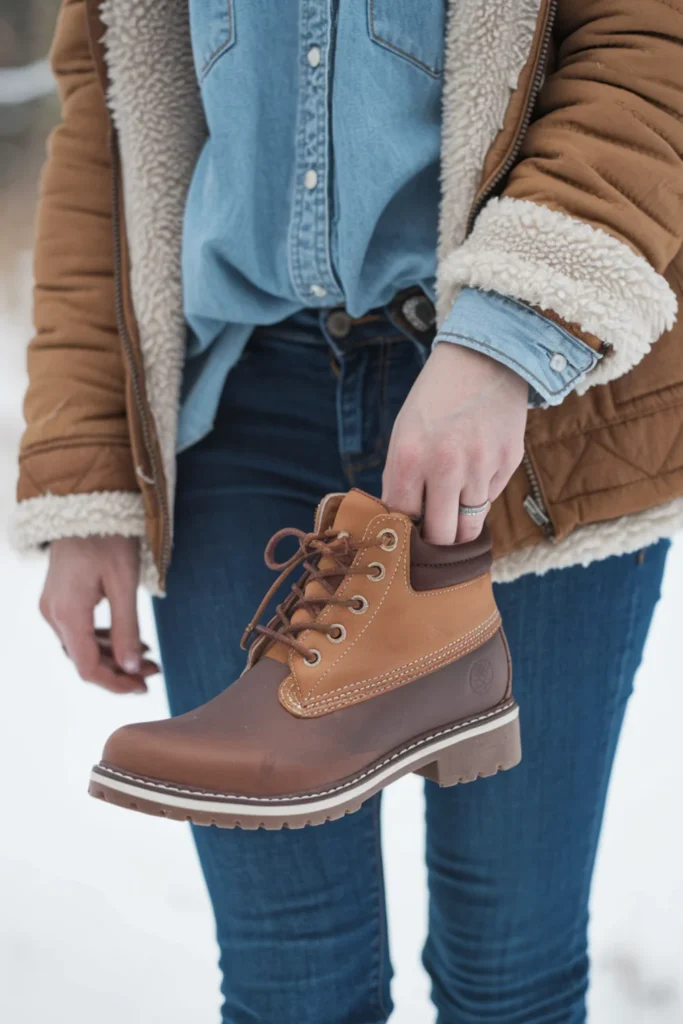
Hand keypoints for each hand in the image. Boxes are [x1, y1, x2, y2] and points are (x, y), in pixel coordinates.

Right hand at [40, 536, 158, 693]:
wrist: (85, 507)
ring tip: (147, 659)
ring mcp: (53, 607)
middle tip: (154, 672)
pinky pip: (78, 631)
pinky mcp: (58, 600)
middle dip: (119, 671)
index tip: (143, 687)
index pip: (88, 667)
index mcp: (68, 613)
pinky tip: (128, 641)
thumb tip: (133, 668)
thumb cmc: (108, 539)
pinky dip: (102, 640)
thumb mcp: (124, 583)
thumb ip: (127, 628)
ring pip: (81, 647)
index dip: (116, 683)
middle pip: (84, 660)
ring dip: (113, 657)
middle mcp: (53, 614)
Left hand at [382, 342, 527, 543]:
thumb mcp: (404, 434)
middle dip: (435, 541)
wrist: (484, 360)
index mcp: (410, 456)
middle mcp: (446, 465)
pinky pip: (490, 500)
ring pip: (471, 527)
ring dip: (460, 524)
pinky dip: (479, 497)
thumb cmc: (435, 401)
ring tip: (452, 509)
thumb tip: (402, 525)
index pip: (403, 519)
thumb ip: (401, 480)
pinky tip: (475, 471)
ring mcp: (482, 466)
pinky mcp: (508, 463)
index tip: (405, 532)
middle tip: (431, 535)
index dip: (403, 530)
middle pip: (441, 536)